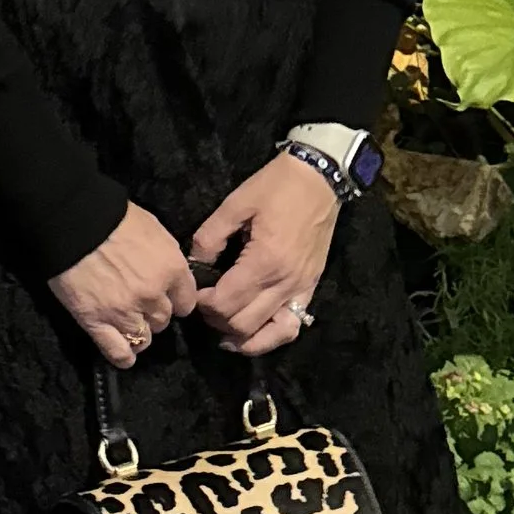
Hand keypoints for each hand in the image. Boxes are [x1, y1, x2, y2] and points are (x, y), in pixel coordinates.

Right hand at [49, 202, 198, 368]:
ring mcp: (125, 312)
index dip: (176, 300)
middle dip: (154, 313)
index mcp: (172, 270)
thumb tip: (170, 272)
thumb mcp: (154, 230)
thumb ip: (167, 257)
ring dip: (139, 332)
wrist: (74, 221)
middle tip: (140, 303)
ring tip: (129, 324)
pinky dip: (124, 357)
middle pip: (164, 320)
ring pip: (144, 338)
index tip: (167, 297)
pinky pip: (117, 351)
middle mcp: (154, 296)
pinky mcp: (97, 322)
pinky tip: (126, 357)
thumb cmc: (114, 217)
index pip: (186, 302)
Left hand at [190, 152, 337, 355]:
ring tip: (224, 329)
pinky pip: (293, 326)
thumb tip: (194, 264)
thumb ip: (209, 237)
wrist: (320, 177)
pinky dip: (270, 337)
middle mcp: (285, 282)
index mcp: (264, 260)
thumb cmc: (276, 186)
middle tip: (205, 304)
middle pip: (243, 324)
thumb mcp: (235, 204)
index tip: (193, 292)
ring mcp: (302, 288)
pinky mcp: (311, 287)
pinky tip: (253, 333)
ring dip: (242, 336)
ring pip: (268, 334)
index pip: (226, 303)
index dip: (203, 304)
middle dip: (217, 320)